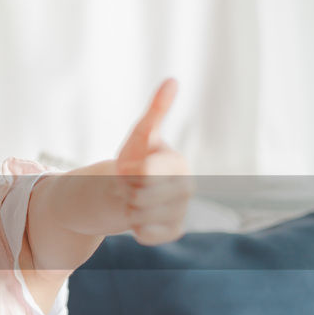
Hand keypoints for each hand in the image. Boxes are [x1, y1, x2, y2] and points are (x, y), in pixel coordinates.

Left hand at [114, 78, 194, 245]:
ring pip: (140, 215)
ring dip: (128, 208)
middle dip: (126, 190)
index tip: (129, 167)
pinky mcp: (173, 231)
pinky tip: (140, 217)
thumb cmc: (134, 158)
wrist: (127, 190)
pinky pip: (146, 234)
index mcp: (179, 163)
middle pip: (139, 196)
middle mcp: (187, 188)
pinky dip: (135, 227)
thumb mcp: (140, 135)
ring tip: (133, 198)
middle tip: (129, 185)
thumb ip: (156, 111)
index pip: (144, 174)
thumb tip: (172, 80)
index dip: (127, 172)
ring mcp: (182, 211)